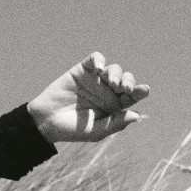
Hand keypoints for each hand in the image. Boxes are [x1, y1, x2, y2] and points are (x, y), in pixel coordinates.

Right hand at [28, 52, 149, 143]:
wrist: (46, 122)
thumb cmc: (72, 130)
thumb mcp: (96, 131)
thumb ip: (116, 123)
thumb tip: (138, 115)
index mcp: (115, 107)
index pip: (132, 97)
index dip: (140, 91)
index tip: (144, 90)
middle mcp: (108, 92)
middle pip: (126, 80)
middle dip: (129, 81)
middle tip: (123, 88)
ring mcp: (95, 80)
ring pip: (114, 69)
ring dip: (116, 73)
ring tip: (110, 81)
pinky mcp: (82, 70)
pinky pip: (96, 59)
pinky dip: (99, 60)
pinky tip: (99, 68)